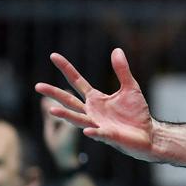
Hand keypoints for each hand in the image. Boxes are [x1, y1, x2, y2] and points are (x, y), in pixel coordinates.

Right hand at [35, 48, 157, 162]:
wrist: (147, 134)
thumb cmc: (136, 113)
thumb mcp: (130, 87)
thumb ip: (122, 70)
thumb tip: (116, 50)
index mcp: (95, 99)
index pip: (76, 81)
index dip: (66, 69)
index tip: (53, 55)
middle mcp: (92, 112)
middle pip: (69, 101)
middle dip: (54, 94)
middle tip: (38, 86)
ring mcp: (98, 124)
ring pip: (78, 119)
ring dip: (66, 115)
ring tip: (51, 110)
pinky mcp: (109, 136)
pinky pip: (99, 134)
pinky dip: (93, 132)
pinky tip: (87, 130)